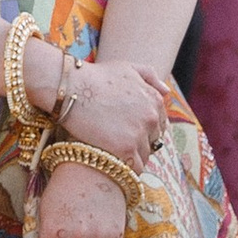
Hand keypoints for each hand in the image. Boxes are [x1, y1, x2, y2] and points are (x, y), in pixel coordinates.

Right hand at [49, 55, 168, 166]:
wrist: (70, 88)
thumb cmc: (95, 76)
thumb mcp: (126, 68)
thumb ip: (149, 76)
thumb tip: (166, 92)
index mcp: (155, 100)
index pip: (159, 126)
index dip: (143, 131)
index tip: (126, 132)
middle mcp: (151, 118)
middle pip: (152, 143)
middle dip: (137, 144)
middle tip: (116, 144)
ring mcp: (139, 134)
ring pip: (143, 157)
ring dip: (130, 158)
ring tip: (111, 154)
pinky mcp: (125, 150)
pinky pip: (133, 169)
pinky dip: (123, 169)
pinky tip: (110, 162)